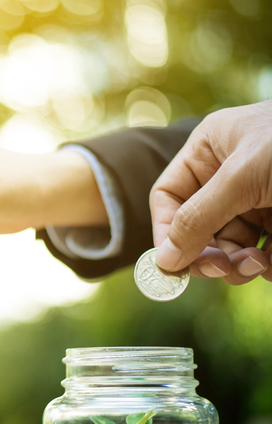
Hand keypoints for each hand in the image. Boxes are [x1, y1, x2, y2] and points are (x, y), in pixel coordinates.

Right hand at [151, 101, 271, 283]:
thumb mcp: (241, 177)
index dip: (167, 232)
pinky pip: (262, 249)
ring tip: (258, 266)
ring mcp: (258, 197)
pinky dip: (267, 264)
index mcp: (209, 151)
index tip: (175, 264)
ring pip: (230, 244)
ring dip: (238, 263)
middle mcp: (229, 175)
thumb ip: (197, 218)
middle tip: (224, 270)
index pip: (169, 198)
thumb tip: (164, 259)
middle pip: (198, 227)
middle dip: (210, 253)